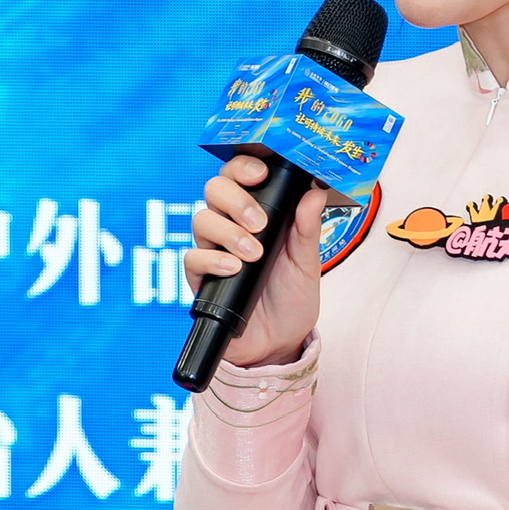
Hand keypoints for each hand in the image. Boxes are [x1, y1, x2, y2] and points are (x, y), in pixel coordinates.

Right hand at [183, 154, 325, 369]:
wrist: (280, 342)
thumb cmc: (293, 298)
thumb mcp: (308, 262)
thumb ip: (308, 228)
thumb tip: (315, 191)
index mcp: (258, 213)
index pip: (240, 176)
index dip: (243, 167)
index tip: (260, 174)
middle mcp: (231, 226)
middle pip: (214, 189)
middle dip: (235, 199)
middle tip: (258, 223)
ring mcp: (214, 250)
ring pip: (201, 219)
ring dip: (227, 232)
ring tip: (252, 254)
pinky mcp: (201, 277)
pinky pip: (193, 257)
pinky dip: (213, 259)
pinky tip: (233, 269)